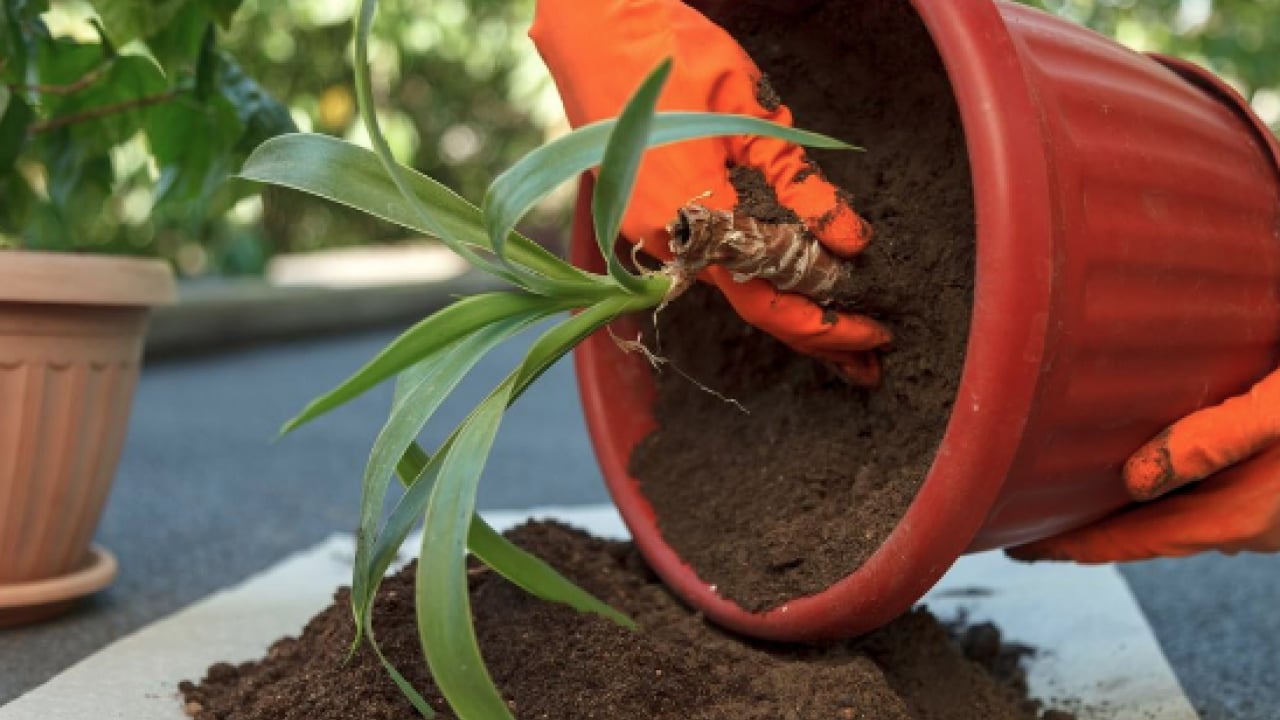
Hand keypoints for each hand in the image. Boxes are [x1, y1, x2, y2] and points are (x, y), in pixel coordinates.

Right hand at [530, 0, 890, 383]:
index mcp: (696, 222)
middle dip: (816, 337)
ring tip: (843, 334)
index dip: (829, 325)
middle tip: (872, 359)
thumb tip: (850, 242)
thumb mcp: (755, 116)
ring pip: (734, 286)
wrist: (592, 29)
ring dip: (789, 309)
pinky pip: (711, 260)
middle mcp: (669, 244)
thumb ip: (801, 187)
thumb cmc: (676, 59)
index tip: (878, 333)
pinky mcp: (647, 216)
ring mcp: (652, 234)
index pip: (773, 300)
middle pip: (754, 308)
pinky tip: (791, 281)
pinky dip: (758, 277)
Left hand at [1009, 370, 1279, 562]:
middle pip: (1142, 533)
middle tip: (1027, 516)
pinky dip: (1158, 491)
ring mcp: (1264, 515)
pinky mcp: (1275, 496)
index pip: (1127, 543)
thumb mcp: (1277, 412)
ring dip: (1121, 508)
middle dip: (1085, 526)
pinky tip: (1143, 467)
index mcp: (1233, 516)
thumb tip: (1134, 479)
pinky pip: (1200, 500)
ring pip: (1172, 517)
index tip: (1017, 548)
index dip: (1067, 546)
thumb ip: (1213, 440)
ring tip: (1071, 493)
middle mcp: (1245, 526)